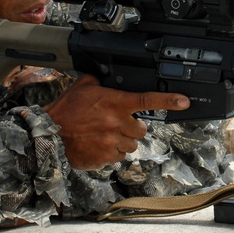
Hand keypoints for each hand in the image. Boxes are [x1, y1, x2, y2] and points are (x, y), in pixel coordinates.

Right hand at [43, 74, 188, 169]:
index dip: (169, 100)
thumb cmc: (66, 109)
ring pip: (131, 146)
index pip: (147, 99)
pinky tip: (98, 145)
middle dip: (132, 128)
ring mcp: (112, 142)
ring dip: (122, 142)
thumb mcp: (84, 86)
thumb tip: (108, 75)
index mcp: (115, 103)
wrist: (49, 132)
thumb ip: (101, 81)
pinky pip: (118, 158)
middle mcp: (117, 123)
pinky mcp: (105, 158)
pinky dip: (111, 153)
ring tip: (104, 135)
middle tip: (116, 124)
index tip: (184, 101)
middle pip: (141, 130)